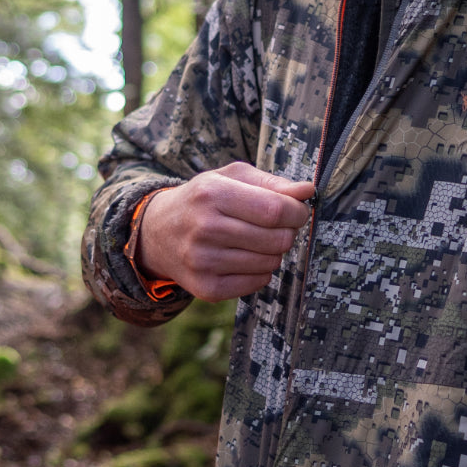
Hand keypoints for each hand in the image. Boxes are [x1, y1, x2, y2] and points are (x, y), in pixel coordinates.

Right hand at [138, 161, 313, 300]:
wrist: (158, 233)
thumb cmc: (203, 200)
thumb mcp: (231, 178)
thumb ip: (272, 183)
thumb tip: (307, 191)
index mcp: (212, 194)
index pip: (275, 210)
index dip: (297, 212)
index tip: (297, 210)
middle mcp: (205, 228)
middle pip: (277, 239)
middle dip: (287, 232)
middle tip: (276, 226)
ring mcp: (203, 261)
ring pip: (270, 262)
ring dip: (273, 252)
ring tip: (255, 240)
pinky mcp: (206, 288)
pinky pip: (258, 283)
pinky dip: (260, 271)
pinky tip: (244, 258)